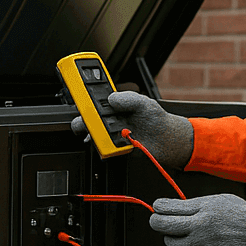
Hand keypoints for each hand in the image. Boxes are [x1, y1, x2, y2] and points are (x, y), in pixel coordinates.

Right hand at [70, 91, 193, 168]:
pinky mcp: (113, 148)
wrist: (167, 141)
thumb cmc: (156, 119)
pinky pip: (101, 148)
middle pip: (85, 118)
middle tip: (89, 119)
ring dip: (94, 133)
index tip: (78, 97)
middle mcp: (108, 119)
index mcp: (113, 105)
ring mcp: (109, 134)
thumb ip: (128, 98)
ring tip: (107, 131)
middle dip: (82, 118)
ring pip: (90, 134)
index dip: (82, 96)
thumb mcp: (144, 103)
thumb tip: (112, 98)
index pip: (92, 99)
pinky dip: (103, 146)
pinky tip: (111, 143)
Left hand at [147, 193, 245, 245]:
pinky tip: (202, 241)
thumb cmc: (240, 214)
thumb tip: (169, 208)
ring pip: (170, 243)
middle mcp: (198, 229)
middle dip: (156, 221)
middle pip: (161, 226)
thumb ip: (192, 205)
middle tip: (157, 219)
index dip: (158, 206)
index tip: (158, 206)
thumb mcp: (216, 200)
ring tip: (187, 230)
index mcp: (201, 210)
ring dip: (173, 236)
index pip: (166, 208)